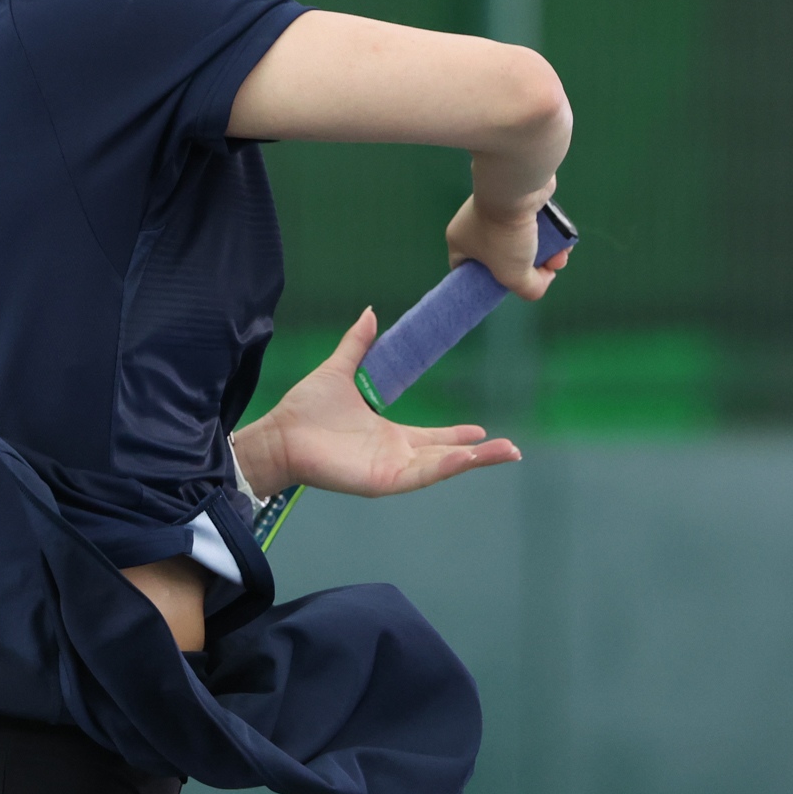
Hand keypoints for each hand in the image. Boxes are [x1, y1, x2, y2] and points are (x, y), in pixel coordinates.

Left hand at [232, 308, 521, 497]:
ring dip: (473, 460)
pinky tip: (467, 457)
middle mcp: (394, 455)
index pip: (433, 439)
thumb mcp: (340, 369)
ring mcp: (390, 470)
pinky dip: (446, 467)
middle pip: (447, 457)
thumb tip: (370, 312)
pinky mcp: (381, 481)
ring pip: (441, 467)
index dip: (458, 435)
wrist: (280, 433)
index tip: (482, 429)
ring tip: (504, 451)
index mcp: (389, 435)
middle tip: (513, 449)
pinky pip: (420, 475)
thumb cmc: (305, 409)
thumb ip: (357, 344)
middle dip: (480, 454)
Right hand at [445, 194, 571, 300]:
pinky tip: (564, 241)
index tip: (507, 286)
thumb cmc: (505, 234)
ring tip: (561, 256)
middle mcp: (475, 223)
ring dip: (546, 252)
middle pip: (503, 257)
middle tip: (545, 270)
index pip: (467, 270)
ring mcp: (498, 208)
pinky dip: (550, 233)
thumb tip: (546, 276)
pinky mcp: (519, 197)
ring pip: (523, 240)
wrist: (517, 186)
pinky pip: (534, 223)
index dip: (486, 283)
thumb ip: (529, 288)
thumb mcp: (514, 276)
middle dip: (529, 268)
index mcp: (461, 241)